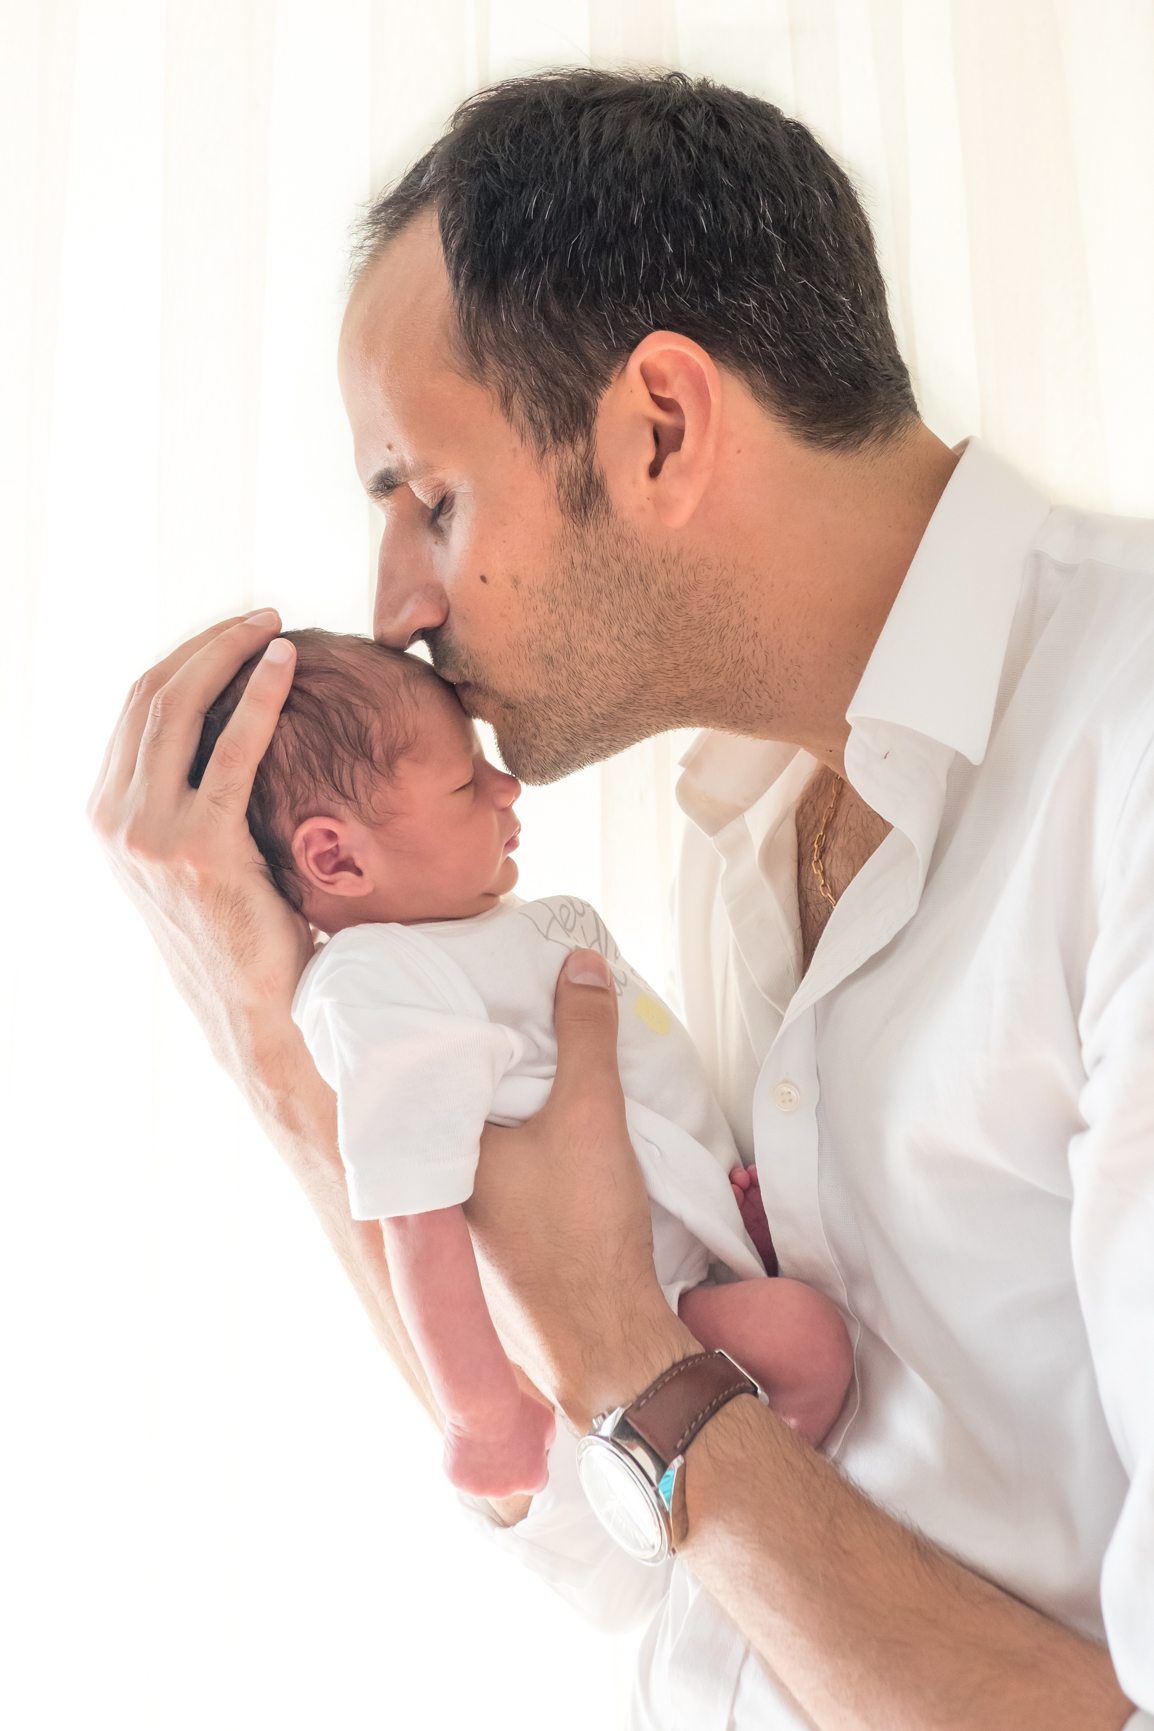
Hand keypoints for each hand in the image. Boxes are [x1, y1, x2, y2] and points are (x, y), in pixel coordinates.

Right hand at [87, 612, 312, 1085]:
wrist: (252, 1005)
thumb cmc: (240, 929)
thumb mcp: (192, 855)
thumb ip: (189, 798)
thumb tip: (222, 730)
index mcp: (105, 815)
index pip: (136, 709)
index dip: (185, 659)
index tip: (233, 634)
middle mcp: (113, 820)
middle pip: (152, 696)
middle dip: (206, 644)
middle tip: (259, 616)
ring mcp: (148, 833)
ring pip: (180, 710)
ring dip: (229, 654)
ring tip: (274, 626)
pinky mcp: (199, 846)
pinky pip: (231, 749)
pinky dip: (259, 696)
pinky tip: (286, 662)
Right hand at [442, 1390, 555, 1499]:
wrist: (482, 1404)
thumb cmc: (515, 1410)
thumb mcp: (546, 1423)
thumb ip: (546, 1443)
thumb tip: (541, 1449)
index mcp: (532, 1479)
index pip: (535, 1481)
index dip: (528, 1464)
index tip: (520, 1450)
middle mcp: (507, 1490)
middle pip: (508, 1482)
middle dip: (505, 1466)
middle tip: (498, 1439)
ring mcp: (480, 1488)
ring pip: (484, 1479)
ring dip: (483, 1465)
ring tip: (481, 1437)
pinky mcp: (458, 1480)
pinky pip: (462, 1473)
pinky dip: (462, 1460)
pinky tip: (466, 1441)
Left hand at [466, 950, 699, 1432]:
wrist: (608, 1340)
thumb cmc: (584, 1232)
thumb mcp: (590, 1113)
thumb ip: (585, 1033)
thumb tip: (580, 963)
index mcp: (435, 1150)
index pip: (419, 1065)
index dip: (437, 1019)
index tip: (453, 977)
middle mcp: (434, 1183)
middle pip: (445, 1096)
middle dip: (471, 1051)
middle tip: (496, 995)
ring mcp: (460, 1213)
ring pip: (471, 1130)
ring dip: (495, 1093)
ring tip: (525, 1038)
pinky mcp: (492, 1232)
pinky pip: (492, 1160)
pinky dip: (511, 1129)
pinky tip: (543, 1107)